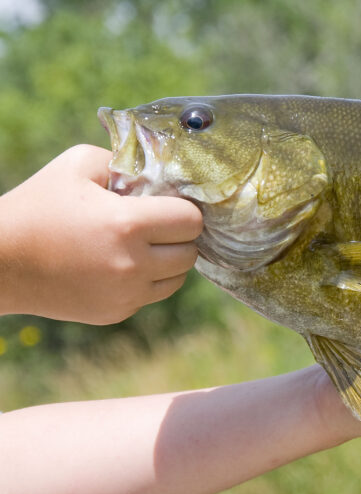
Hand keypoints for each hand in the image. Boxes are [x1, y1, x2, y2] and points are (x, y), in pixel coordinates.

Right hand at [0, 145, 203, 323]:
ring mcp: (127, 295)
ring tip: (140, 246)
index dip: (183, 209)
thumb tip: (158, 174)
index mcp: (128, 225)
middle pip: (190, 252)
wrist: (1, 261)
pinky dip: (146, 281)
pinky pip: (152, 295)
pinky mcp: (117, 313)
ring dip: (168, 261)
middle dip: (178, 236)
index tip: (166, 205)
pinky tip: (120, 265)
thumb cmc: (38, 206)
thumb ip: (125, 163)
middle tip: (155, 226)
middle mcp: (133, 265)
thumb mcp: (77, 164)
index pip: (192, 220)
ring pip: (178, 278)